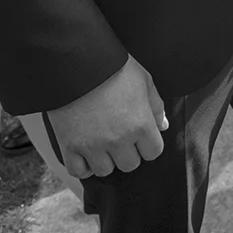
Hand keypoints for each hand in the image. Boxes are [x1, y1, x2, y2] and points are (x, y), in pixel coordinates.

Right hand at [45, 55, 169, 177]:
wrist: (76, 61)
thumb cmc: (112, 67)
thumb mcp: (144, 80)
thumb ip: (156, 106)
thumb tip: (162, 125)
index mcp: (140, 124)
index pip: (153, 152)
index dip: (147, 144)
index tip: (140, 136)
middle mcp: (118, 140)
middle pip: (130, 164)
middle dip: (127, 152)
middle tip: (119, 136)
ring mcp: (93, 145)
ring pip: (105, 170)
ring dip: (105, 159)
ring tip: (101, 142)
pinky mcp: (69, 146)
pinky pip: (78, 171)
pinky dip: (82, 166)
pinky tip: (85, 153)